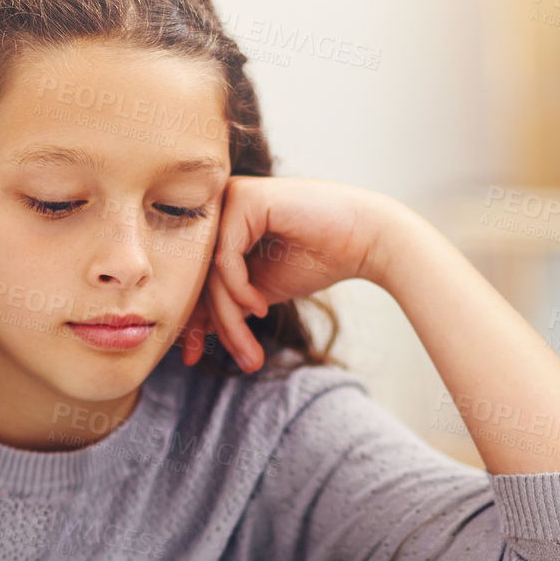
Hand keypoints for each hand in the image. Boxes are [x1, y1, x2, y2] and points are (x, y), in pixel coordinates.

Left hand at [179, 176, 391, 371]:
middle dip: (211, 325)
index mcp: (222, 225)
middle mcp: (220, 206)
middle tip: (220, 361)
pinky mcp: (245, 199)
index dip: (193, 319)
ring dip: (230, 319)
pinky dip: (240, 291)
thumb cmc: (320, 260)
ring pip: (212, 273)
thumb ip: (228, 303)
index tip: (192, 358)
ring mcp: (230, 199)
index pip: (195, 276)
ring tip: (250, 351)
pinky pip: (225, 259)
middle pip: (200, 276)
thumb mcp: (261, 291)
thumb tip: (193, 331)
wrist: (367, 239)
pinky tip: (261, 308)